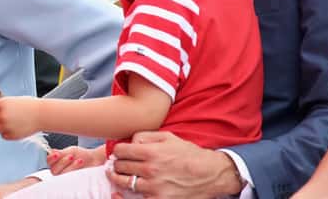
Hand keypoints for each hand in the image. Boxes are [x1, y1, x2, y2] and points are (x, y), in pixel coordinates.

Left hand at [0, 96, 39, 139]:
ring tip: (15, 122)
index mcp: (1, 104)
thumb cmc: (29, 105)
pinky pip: (4, 135)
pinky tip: (17, 128)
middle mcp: (1, 115)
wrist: (41, 114)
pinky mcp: (10, 135)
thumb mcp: (13, 101)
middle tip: (11, 116)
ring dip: (2, 127)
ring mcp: (5, 126)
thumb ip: (2, 106)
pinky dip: (8, 133)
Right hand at [47, 146, 104, 174]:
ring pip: (62, 174)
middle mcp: (58, 169)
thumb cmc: (81, 155)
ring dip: (70, 166)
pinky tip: (80, 162)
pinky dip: (75, 169)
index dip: (51, 158)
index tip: (57, 154)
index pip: (48, 161)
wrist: (93, 160)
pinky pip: (69, 177)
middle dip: (62, 162)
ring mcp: (63, 176)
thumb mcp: (71, 151)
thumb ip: (61, 152)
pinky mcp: (70, 181)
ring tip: (79, 159)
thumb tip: (51, 151)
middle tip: (71, 156)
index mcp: (56, 160)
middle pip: (53, 169)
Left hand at [106, 131, 242, 198]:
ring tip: (120, 176)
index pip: (120, 151)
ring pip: (124, 184)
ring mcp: (154, 188)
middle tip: (118, 164)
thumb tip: (129, 141)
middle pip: (119, 167)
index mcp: (150, 152)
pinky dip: (131, 194)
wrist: (209, 174)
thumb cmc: (188, 154)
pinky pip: (136, 198)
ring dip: (120, 179)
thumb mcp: (168, 137)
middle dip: (117, 164)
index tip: (119, 153)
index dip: (117, 151)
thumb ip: (145, 135)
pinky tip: (130, 190)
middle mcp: (150, 170)